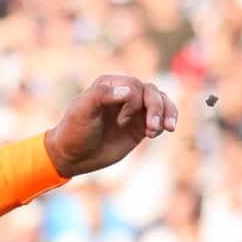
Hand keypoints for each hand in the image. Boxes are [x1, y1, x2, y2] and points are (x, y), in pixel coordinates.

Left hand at [46, 74, 178, 177]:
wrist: (73, 157)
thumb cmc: (74, 132)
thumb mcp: (82, 112)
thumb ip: (101, 96)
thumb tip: (129, 90)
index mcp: (109, 84)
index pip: (134, 86)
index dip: (133, 102)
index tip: (120, 121)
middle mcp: (124, 93)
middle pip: (152, 92)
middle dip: (156, 108)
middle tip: (151, 128)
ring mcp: (133, 109)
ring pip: (161, 101)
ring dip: (167, 113)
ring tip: (168, 129)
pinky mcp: (139, 125)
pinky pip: (160, 118)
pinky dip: (164, 123)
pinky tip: (156, 134)